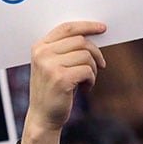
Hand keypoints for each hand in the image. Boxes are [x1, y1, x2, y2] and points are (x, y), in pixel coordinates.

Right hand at [25, 21, 106, 143]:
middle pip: (81, 41)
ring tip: (87, 80)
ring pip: (86, 56)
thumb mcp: (54, 65)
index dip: (87, 26)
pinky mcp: (60, 78)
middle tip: (99, 66)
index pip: (67, 28)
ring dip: (93, 69)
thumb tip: (93, 34)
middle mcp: (42, 53)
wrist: (43, 117)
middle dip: (95, 53)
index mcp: (40, 47)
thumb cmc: (53, 90)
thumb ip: (66, 49)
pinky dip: (91, 80)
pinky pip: (88, 70)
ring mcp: (50, 66)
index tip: (102, 28)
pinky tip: (85, 88)